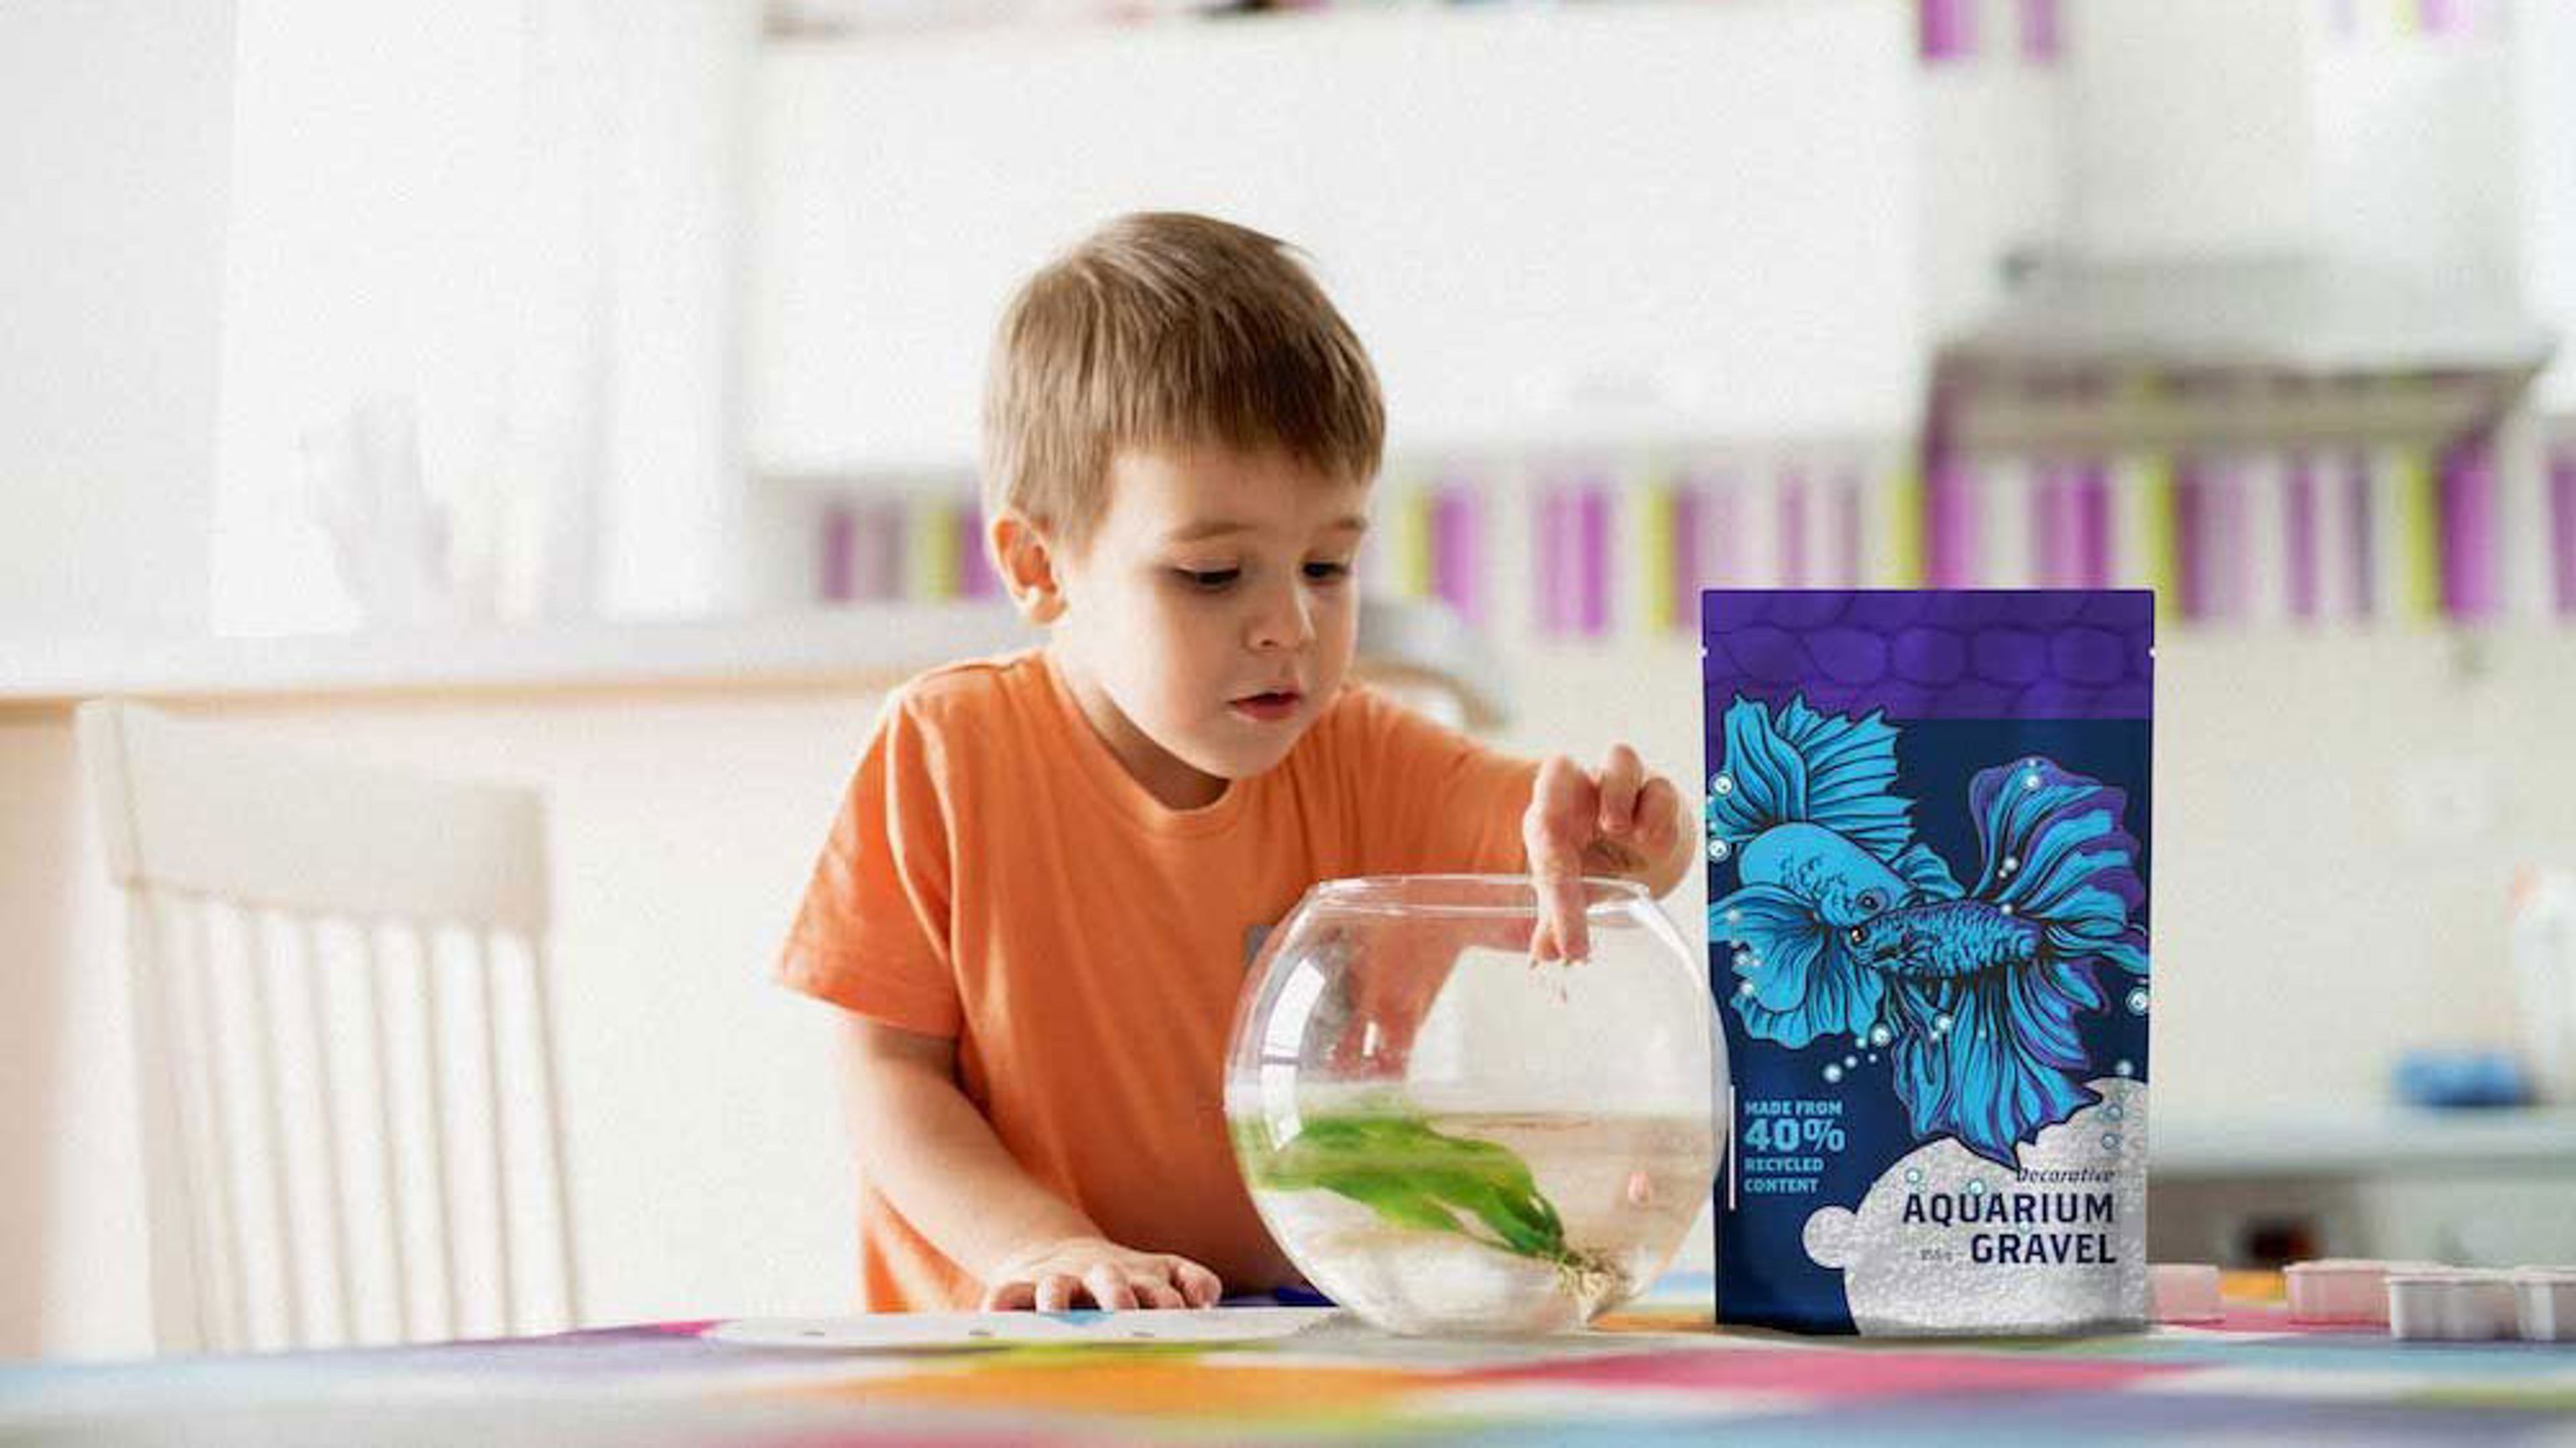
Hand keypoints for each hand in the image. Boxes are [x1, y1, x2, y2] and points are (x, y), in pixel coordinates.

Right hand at [980, 1237, 1223, 1311]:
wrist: (1057, 1255)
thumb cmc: (1122, 1278)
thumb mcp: (1162, 1271)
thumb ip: (1194, 1280)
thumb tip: (1206, 1298)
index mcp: (1138, 1277)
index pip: (1159, 1288)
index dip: (1169, 1301)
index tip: (1180, 1316)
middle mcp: (1098, 1277)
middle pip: (1109, 1281)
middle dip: (1117, 1295)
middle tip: (1122, 1312)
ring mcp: (1059, 1281)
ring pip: (1055, 1288)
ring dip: (1056, 1299)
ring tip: (1055, 1314)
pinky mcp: (1023, 1287)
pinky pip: (1006, 1294)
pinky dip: (999, 1304)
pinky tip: (992, 1314)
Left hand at [1522, 745, 1685, 962]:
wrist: (1632, 842)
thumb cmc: (1589, 860)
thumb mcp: (1572, 889)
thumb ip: (1558, 921)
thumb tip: (1545, 956)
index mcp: (1549, 814)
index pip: (1541, 823)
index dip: (1551, 866)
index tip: (1567, 921)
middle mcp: (1579, 791)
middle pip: (1563, 766)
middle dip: (1569, 791)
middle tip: (1604, 828)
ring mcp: (1619, 786)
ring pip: (1620, 759)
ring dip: (1622, 793)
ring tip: (1633, 835)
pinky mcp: (1657, 792)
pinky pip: (1661, 789)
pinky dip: (1661, 816)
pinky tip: (1655, 845)